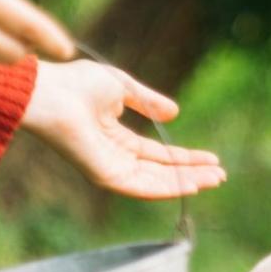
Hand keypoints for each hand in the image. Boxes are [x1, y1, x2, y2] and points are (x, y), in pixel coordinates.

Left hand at [21, 60, 225, 198]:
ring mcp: (110, 168)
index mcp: (115, 136)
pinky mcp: (105, 175)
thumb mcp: (123, 87)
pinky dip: (167, 187)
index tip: (213, 158)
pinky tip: (191, 185)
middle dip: (191, 173)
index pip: (157, 153)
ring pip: (155, 181)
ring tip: (214, 180)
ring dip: (186, 182)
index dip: (185, 157)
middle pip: (161, 171)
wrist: (49, 92)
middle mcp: (114, 156)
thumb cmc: (76, 84)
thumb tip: (175, 112)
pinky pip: (141, 186)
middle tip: (220, 175)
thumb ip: (148, 101)